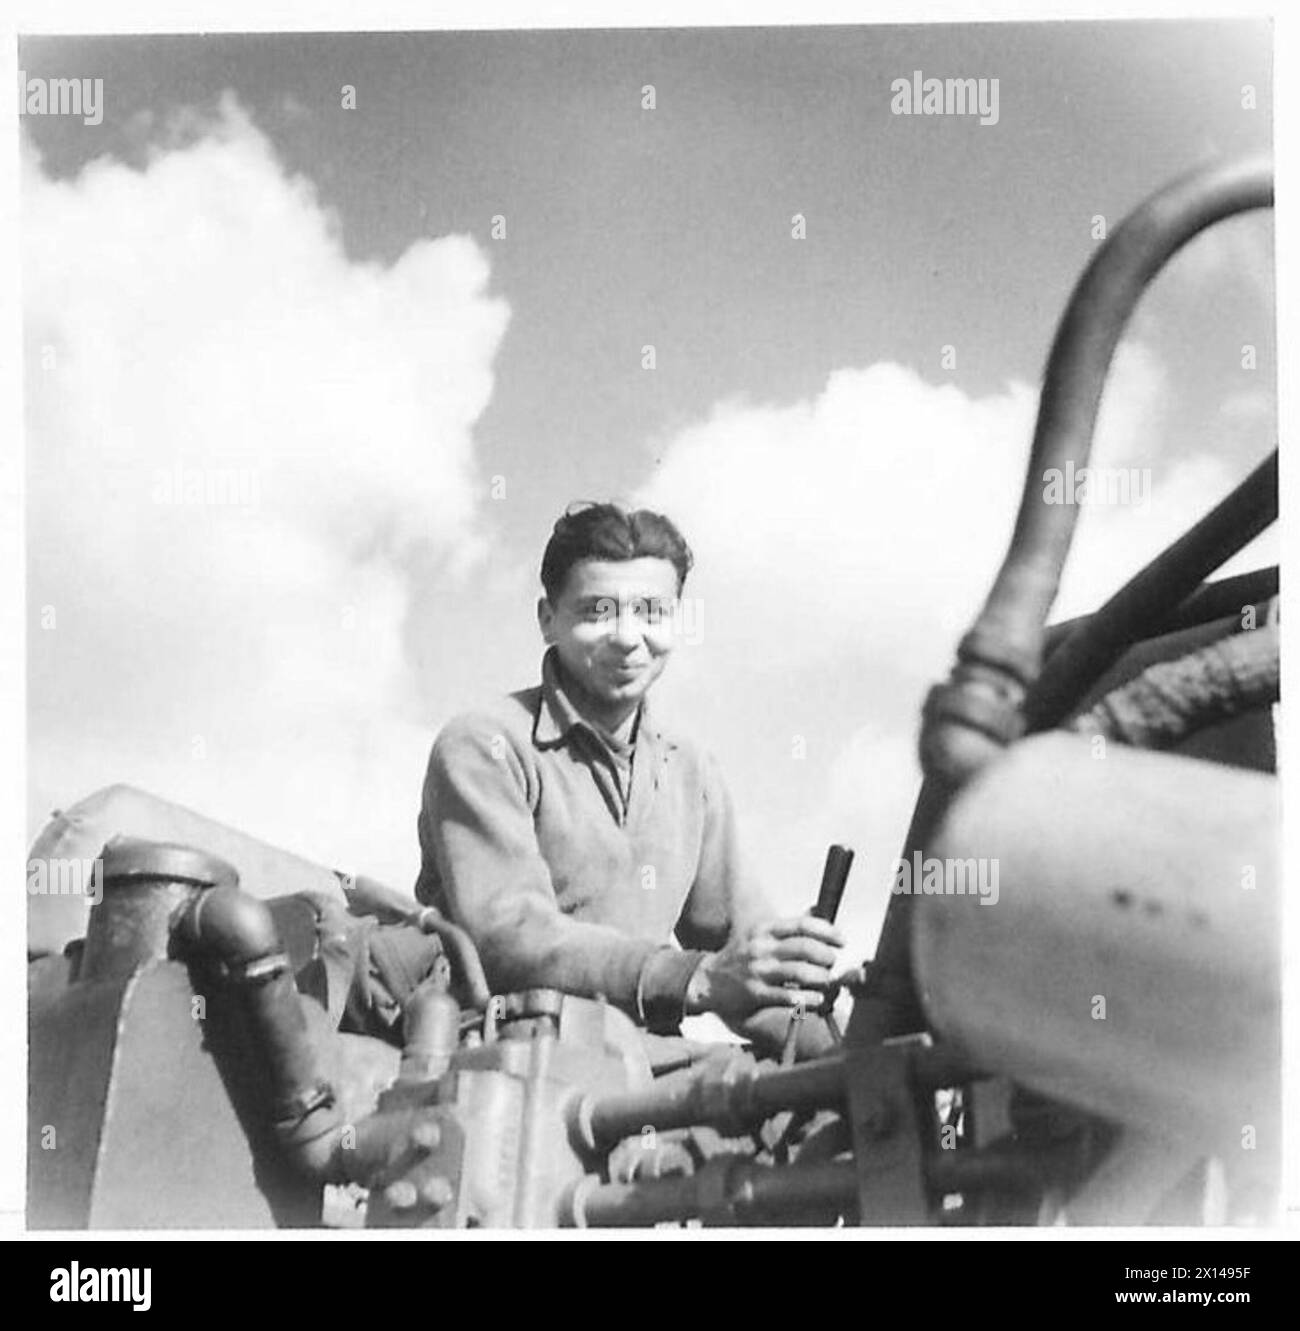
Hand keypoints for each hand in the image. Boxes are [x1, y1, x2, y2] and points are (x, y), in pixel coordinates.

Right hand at [685, 915, 845, 1023]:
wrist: (707, 981)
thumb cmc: (739, 958)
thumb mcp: (758, 936)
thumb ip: (785, 931)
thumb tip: (817, 918)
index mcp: (764, 930)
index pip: (802, 924)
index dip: (827, 931)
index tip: (841, 940)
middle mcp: (762, 947)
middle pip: (806, 947)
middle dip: (827, 957)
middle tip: (832, 964)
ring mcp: (759, 971)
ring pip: (802, 972)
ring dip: (822, 979)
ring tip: (826, 983)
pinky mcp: (756, 993)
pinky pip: (791, 996)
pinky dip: (809, 999)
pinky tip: (816, 1000)